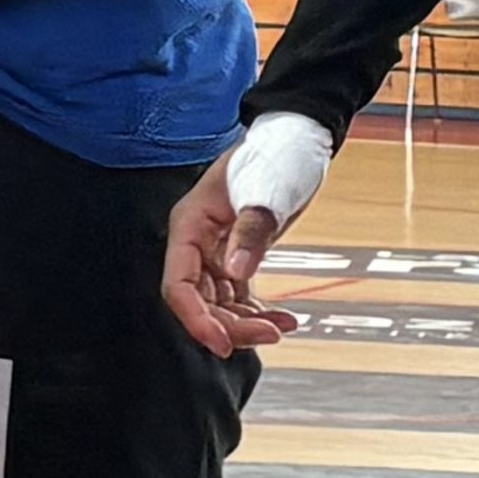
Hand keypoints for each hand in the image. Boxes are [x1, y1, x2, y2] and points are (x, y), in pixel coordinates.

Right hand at [163, 116, 333, 358]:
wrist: (300, 135)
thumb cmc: (278, 151)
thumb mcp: (267, 189)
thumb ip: (251, 231)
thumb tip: (236, 272)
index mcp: (190, 223)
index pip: (178, 285)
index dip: (196, 319)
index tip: (222, 342)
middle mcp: (197, 241)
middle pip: (199, 301)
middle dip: (230, 324)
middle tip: (268, 334)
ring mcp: (217, 249)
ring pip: (219, 303)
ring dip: (245, 322)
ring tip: (280, 327)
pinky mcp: (239, 253)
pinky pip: (239, 294)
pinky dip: (258, 311)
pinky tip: (284, 319)